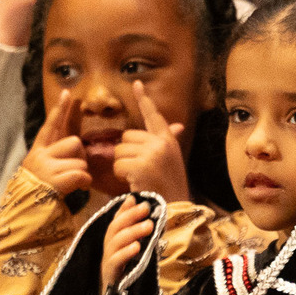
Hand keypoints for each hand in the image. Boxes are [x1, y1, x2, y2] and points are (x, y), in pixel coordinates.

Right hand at [21, 90, 91, 194]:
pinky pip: (82, 174)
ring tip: (72, 184)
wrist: (25, 213)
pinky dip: (85, 183)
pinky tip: (78, 189)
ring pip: (80, 161)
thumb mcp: (47, 170)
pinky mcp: (54, 179)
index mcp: (38, 151)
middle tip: (74, 172)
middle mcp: (40, 155)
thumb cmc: (41, 195)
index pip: (51, 125)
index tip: (68, 92)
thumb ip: (59, 156)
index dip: (60, 109)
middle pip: (75, 143)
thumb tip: (78, 147)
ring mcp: (46, 167)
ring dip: (82, 174)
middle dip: (81, 158)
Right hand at [101, 195, 153, 292]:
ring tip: (149, 226)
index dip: (125, 210)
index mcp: (112, 241)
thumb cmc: (123, 269)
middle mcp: (107, 248)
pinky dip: (126, 253)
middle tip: (147, 209)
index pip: (117, 221)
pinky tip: (137, 247)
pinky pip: (116, 261)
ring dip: (133, 232)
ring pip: (116, 242)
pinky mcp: (110, 273)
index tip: (138, 200)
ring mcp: (107, 260)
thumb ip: (134, 228)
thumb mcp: (131, 248)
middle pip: (115, 228)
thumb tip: (135, 203)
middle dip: (130, 216)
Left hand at [114, 81, 189, 201]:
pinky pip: (118, 164)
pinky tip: (135, 183)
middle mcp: (162, 143)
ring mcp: (153, 153)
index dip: (144, 99)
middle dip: (127, 153)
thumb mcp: (171, 161)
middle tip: (141, 171)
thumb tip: (177, 126)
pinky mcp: (142, 165)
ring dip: (123, 166)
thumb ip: (167, 141)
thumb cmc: (169, 188)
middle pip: (127, 136)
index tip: (136, 83)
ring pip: (120, 150)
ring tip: (139, 178)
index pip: (153, 115)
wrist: (174, 211)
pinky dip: (122, 176)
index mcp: (168, 140)